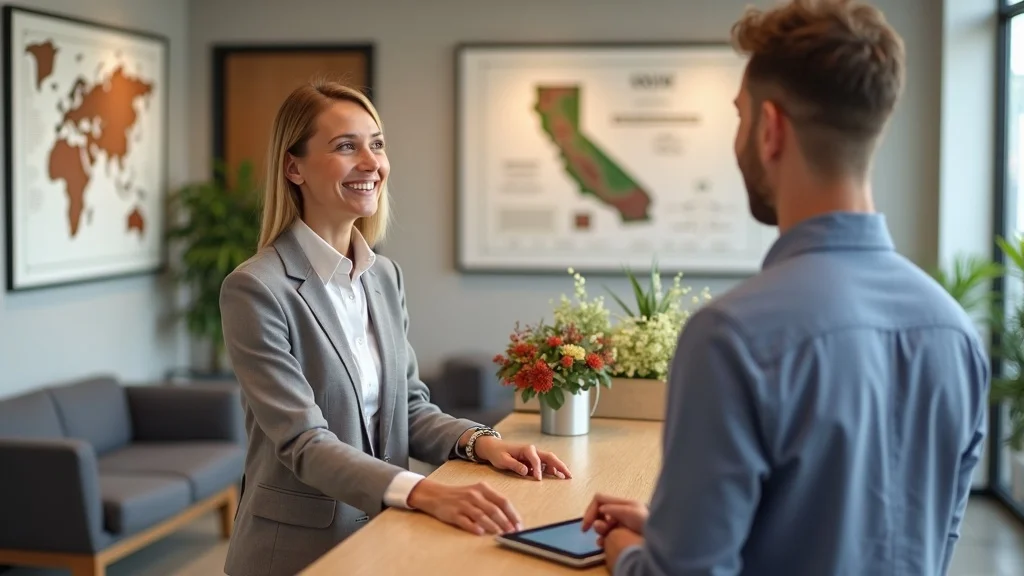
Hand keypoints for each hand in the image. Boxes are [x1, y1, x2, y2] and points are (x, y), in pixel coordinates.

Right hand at [407, 478, 522, 535]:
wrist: (436, 495)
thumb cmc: (460, 495)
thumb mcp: (477, 493)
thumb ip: (491, 502)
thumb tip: (509, 518)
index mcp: (483, 488)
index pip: (502, 501)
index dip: (512, 514)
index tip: (518, 524)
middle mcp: (474, 495)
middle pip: (494, 509)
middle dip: (505, 522)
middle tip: (512, 532)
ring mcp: (463, 504)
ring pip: (481, 515)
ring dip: (492, 526)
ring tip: (500, 533)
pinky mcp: (453, 513)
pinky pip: (465, 521)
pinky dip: (473, 527)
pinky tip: (480, 533)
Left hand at [473, 437, 572, 480]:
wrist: (493, 448)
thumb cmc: (497, 453)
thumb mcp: (503, 460)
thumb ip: (514, 465)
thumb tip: (526, 471)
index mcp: (526, 449)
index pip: (535, 459)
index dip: (538, 470)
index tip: (538, 480)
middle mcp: (533, 450)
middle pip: (549, 457)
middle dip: (560, 465)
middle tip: (568, 475)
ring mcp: (534, 455)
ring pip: (549, 461)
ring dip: (558, 467)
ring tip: (567, 477)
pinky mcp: (532, 460)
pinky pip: (545, 465)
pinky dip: (552, 469)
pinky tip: (557, 476)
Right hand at [582, 493, 648, 544]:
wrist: (663, 537)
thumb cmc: (649, 522)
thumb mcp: (633, 513)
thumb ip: (616, 510)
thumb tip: (601, 510)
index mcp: (622, 503)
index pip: (599, 499)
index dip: (590, 510)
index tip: (587, 526)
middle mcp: (621, 510)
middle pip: (599, 511)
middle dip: (596, 522)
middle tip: (602, 533)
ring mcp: (623, 521)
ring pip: (603, 523)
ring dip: (600, 531)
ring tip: (605, 539)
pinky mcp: (625, 532)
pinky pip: (609, 533)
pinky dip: (604, 538)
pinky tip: (605, 544)